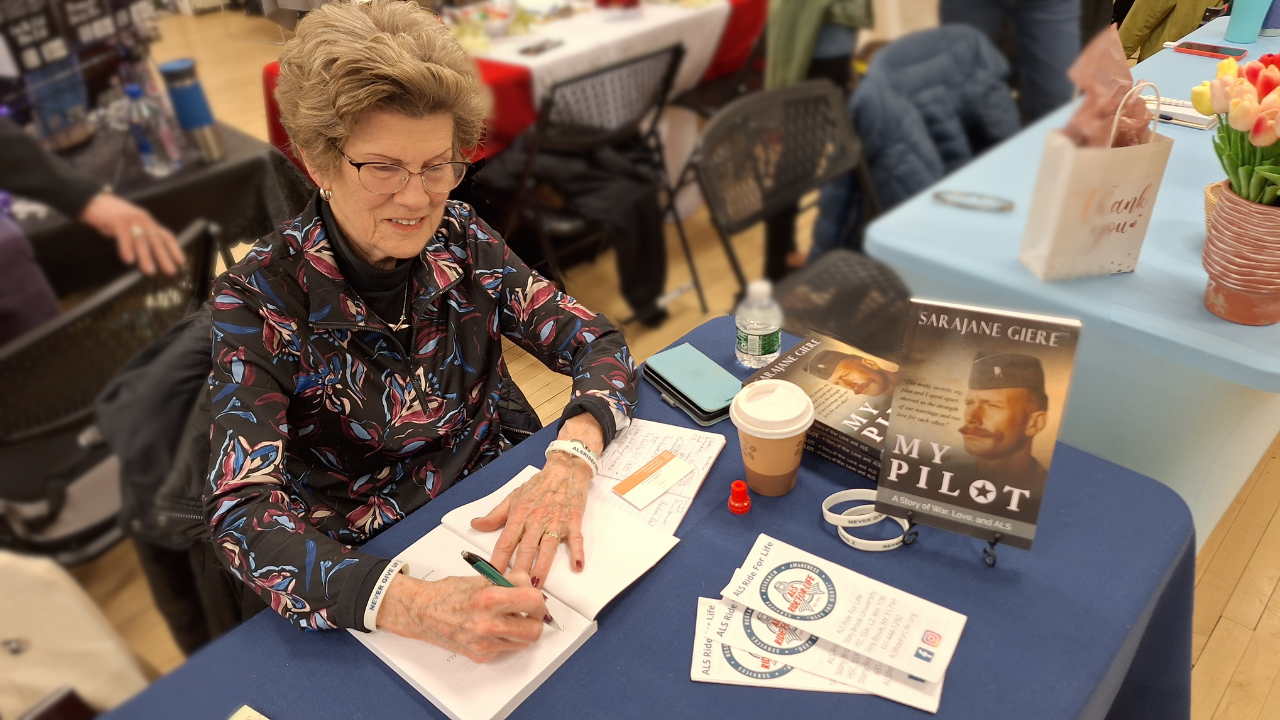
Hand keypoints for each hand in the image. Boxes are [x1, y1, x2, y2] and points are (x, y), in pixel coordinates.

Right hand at [79, 192, 184, 275]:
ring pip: (141, 239)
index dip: (175, 249)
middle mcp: (142, 220)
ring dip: (146, 256)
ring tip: (150, 271)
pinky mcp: (116, 220)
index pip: (166, 235)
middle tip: (170, 271)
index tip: (181, 262)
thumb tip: (149, 255)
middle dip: (164, 256)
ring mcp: (130, 219)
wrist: (92, 200)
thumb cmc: (111, 216)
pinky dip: (126, 248)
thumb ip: (140, 237)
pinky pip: (123, 235)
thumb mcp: (131, 226)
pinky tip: (129, 260)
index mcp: (148, 222)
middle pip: (156, 239)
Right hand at [377, 571, 544, 662]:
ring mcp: (483, 643)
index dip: (538, 599)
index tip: (535, 599)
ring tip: (510, 619)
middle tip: (529, 613)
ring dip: (521, 631)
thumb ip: (510, 582)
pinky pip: (505, 649)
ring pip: (523, 643)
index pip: (533, 601)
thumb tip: (532, 586)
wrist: (423, 611)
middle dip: (535, 621)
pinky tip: (492, 628)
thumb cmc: (450, 592)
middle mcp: (487, 624)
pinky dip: (504, 639)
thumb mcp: (482, 578)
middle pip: (534, 631)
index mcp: (488, 599)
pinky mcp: (480, 655)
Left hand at [471, 413, 603, 586]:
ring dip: (542, 567)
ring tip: (537, 585)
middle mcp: (536, 519)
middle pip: (525, 548)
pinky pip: (576, 538)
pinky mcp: (573, 520)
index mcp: (519, 514)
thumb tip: (475, 525)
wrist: (565, 469)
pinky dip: (577, 552)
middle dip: (519, 570)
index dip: (498, 560)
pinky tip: (576, 566)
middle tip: (514, 589)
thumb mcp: (513, 497)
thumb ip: (495, 515)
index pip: (505, 542)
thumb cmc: (539, 485)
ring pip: (547, 547)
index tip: (492, 576)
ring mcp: (556, 521)